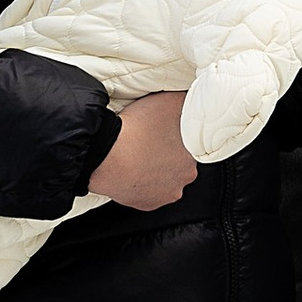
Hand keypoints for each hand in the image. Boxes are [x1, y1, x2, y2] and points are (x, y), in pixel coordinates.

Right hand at [87, 90, 197, 212]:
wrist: (107, 155)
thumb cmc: (137, 130)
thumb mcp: (169, 101)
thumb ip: (186, 100)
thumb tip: (194, 98)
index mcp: (193, 154)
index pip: (192, 144)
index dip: (178, 135)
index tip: (165, 130)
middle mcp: (183, 178)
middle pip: (180, 163)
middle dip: (168, 153)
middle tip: (151, 140)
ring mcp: (165, 194)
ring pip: (165, 178)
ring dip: (156, 169)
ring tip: (140, 155)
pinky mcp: (147, 203)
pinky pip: (147, 191)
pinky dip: (142, 181)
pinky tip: (133, 169)